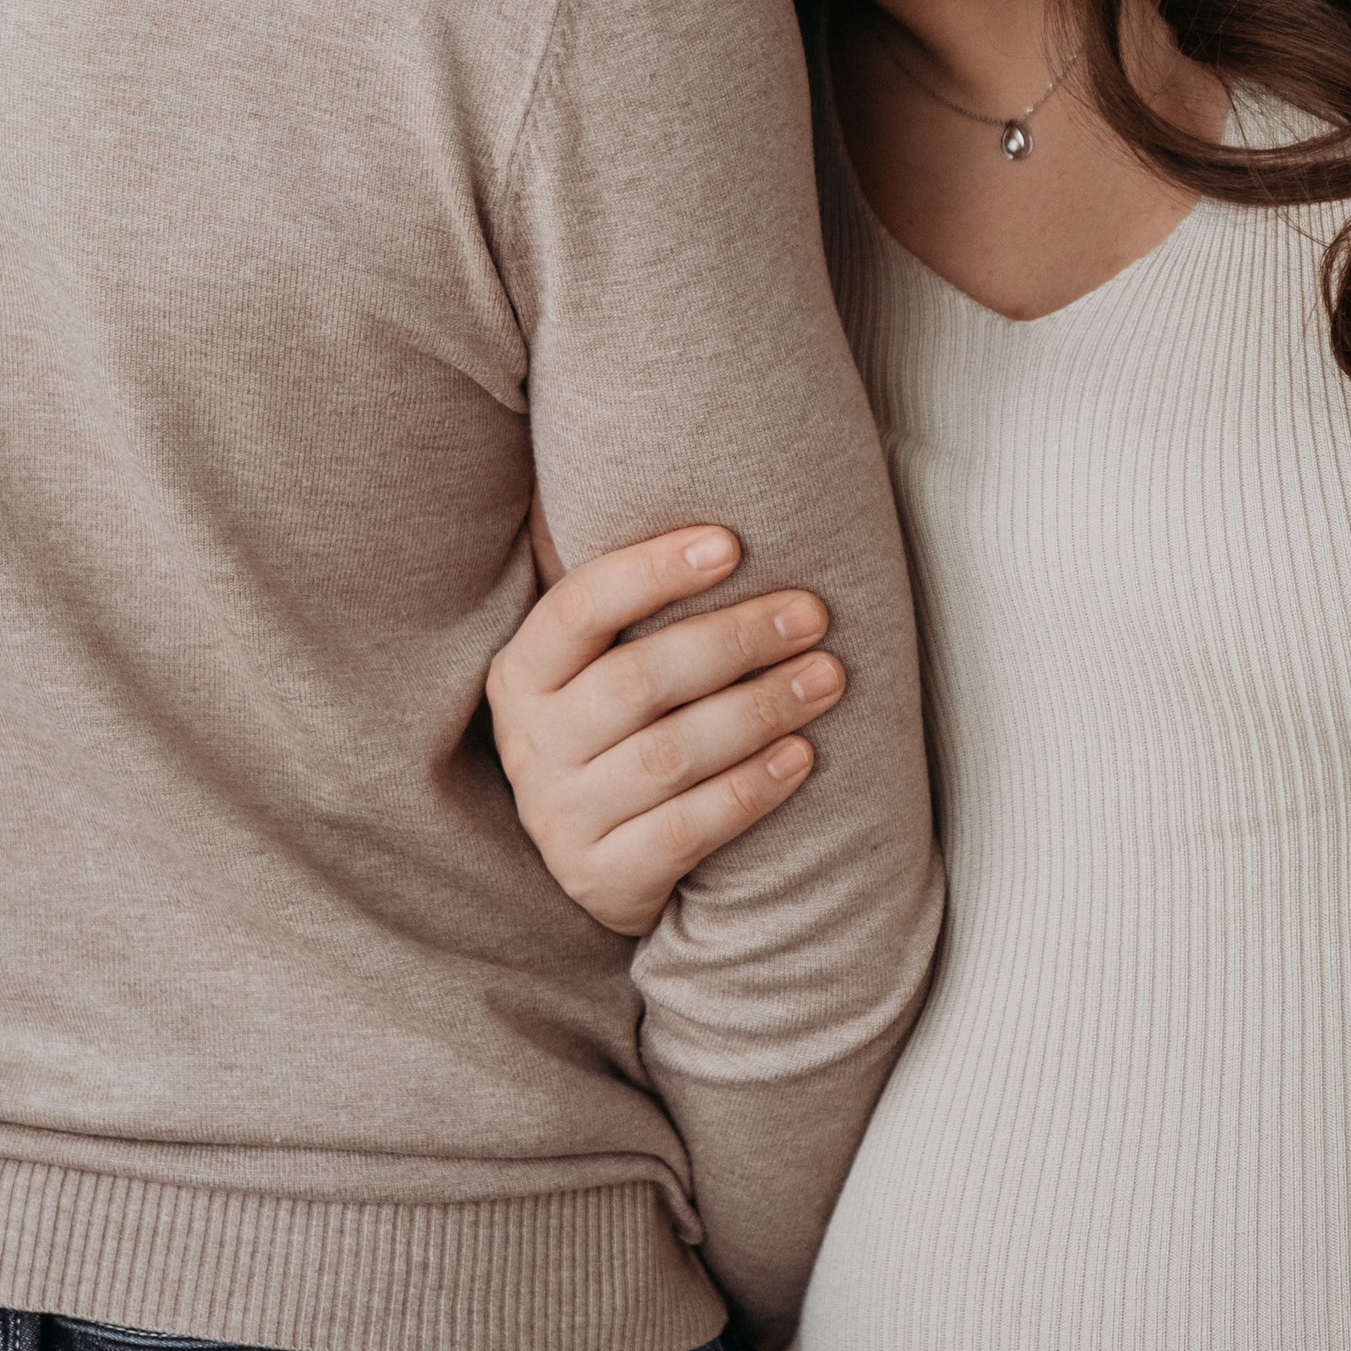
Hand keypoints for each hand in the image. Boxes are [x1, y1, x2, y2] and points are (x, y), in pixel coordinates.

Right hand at [487, 517, 847, 937]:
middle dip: (734, 641)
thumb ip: (623, 595)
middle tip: (812, 613)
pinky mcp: (605, 877)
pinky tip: (803, 757)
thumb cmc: (618, 729)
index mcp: (523, 673)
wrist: (602, 862)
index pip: (579, 607)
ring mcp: (562, 816)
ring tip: (828, 678)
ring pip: (671, 756)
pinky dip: (751, 789)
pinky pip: (687, 829)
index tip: (732, 542)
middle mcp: (531, 744)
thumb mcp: (595, 664)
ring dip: (759, 711)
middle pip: (638, 681)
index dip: (652, 571)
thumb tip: (670, 472)